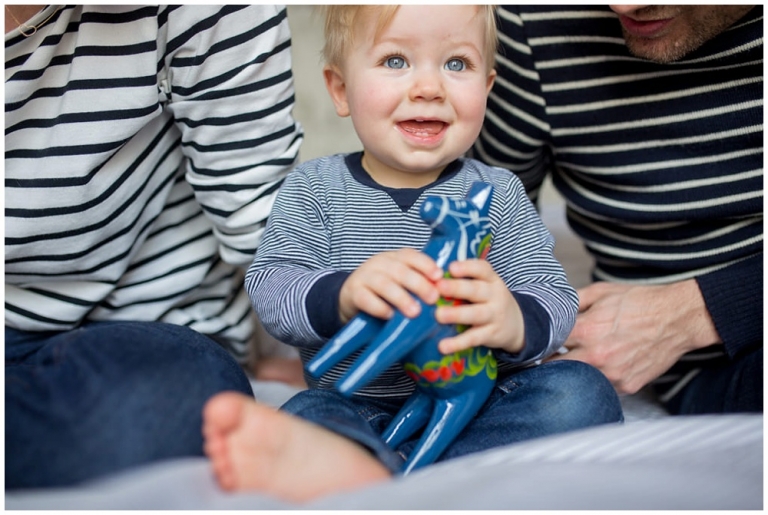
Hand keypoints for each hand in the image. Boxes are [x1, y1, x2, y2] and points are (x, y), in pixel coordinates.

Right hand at [338, 248, 441, 323]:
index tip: (439, 276)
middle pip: (399, 270)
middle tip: (433, 298)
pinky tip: (390, 316)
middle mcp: (378, 263)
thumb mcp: (399, 282)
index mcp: (393, 258)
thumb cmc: (382, 292)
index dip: (425, 264)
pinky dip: (379, 307)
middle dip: (418, 284)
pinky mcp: (352, 293)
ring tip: (415, 312)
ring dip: (401, 297)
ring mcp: (364, 277)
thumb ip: (417, 283)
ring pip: (383, 284)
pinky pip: (365, 299)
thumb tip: (444, 293)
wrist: (350, 298)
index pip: (410, 256)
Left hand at [433, 259, 524, 354]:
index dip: (467, 267)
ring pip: (475, 314)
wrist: (516, 324)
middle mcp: (495, 295)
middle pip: (476, 290)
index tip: (451, 267)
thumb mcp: (485, 286)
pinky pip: (474, 338)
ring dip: (456, 314)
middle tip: (439, 287)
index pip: (482, 269)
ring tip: (438, 315)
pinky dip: (458, 343)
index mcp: (491, 279)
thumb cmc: (489, 300)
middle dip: (457, 288)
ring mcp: (494, 315)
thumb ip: (464, 281)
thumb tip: (429, 278)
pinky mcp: (491, 334)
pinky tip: (443, 346)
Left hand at [549, 280, 720, 393]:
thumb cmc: (639, 302)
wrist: (677, 318)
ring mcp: (613, 374)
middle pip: (556, 369)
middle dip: (548, 364)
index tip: (532, 347)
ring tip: (575, 362)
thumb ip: (572, 302)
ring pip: (579, 381)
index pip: (546, 345)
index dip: (537, 346)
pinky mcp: (627, 386)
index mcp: (586, 331)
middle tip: (546, 359)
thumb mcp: (600, 292)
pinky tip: (603, 367)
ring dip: (573, 374)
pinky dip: (598, 379)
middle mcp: (597, 356)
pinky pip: (603, 387)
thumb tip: (550, 308)